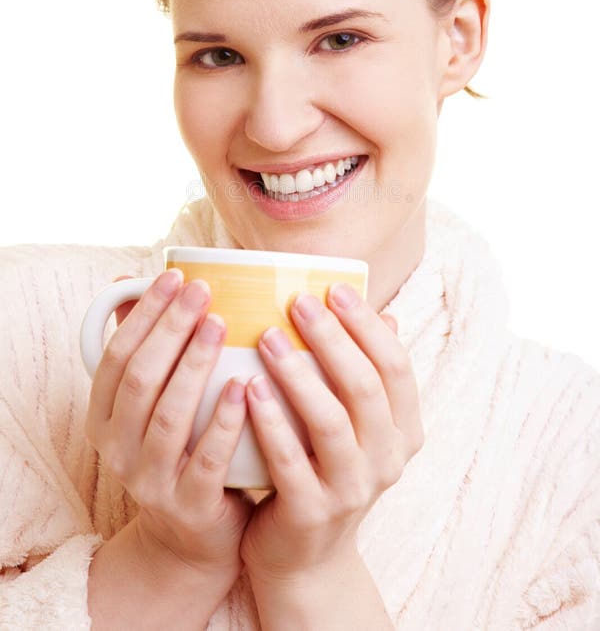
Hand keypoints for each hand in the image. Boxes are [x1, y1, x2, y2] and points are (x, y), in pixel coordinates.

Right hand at [84, 269, 251, 592]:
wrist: (195, 537)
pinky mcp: (189, 506)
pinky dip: (225, 421)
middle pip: (140, 379)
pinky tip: (245, 385)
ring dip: (193, 365)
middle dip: (170, 328)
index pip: (116, 355)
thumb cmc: (183, 448)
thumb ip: (146, 347)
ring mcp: (150, 481)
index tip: (175, 276)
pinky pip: (207, 459)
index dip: (143, 314)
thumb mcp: (155, 403)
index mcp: (105, 418)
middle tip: (204, 289)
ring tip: (222, 324)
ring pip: (169, 416)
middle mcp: (118, 449)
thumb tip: (130, 280)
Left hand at [240, 283, 423, 582]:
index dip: (367, 325)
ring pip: (332, 421)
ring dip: (299, 374)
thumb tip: (385, 312)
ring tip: (266, 336)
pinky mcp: (312, 514)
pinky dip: (271, 422)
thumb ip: (364, 374)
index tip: (333, 288)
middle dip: (332, 337)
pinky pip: (290, 461)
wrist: (303, 558)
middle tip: (297, 301)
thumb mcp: (353, 426)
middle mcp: (387, 460)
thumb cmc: (322, 469)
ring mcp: (352, 491)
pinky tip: (248, 388)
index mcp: (403, 431)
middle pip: (366, 387)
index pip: (396, 367)